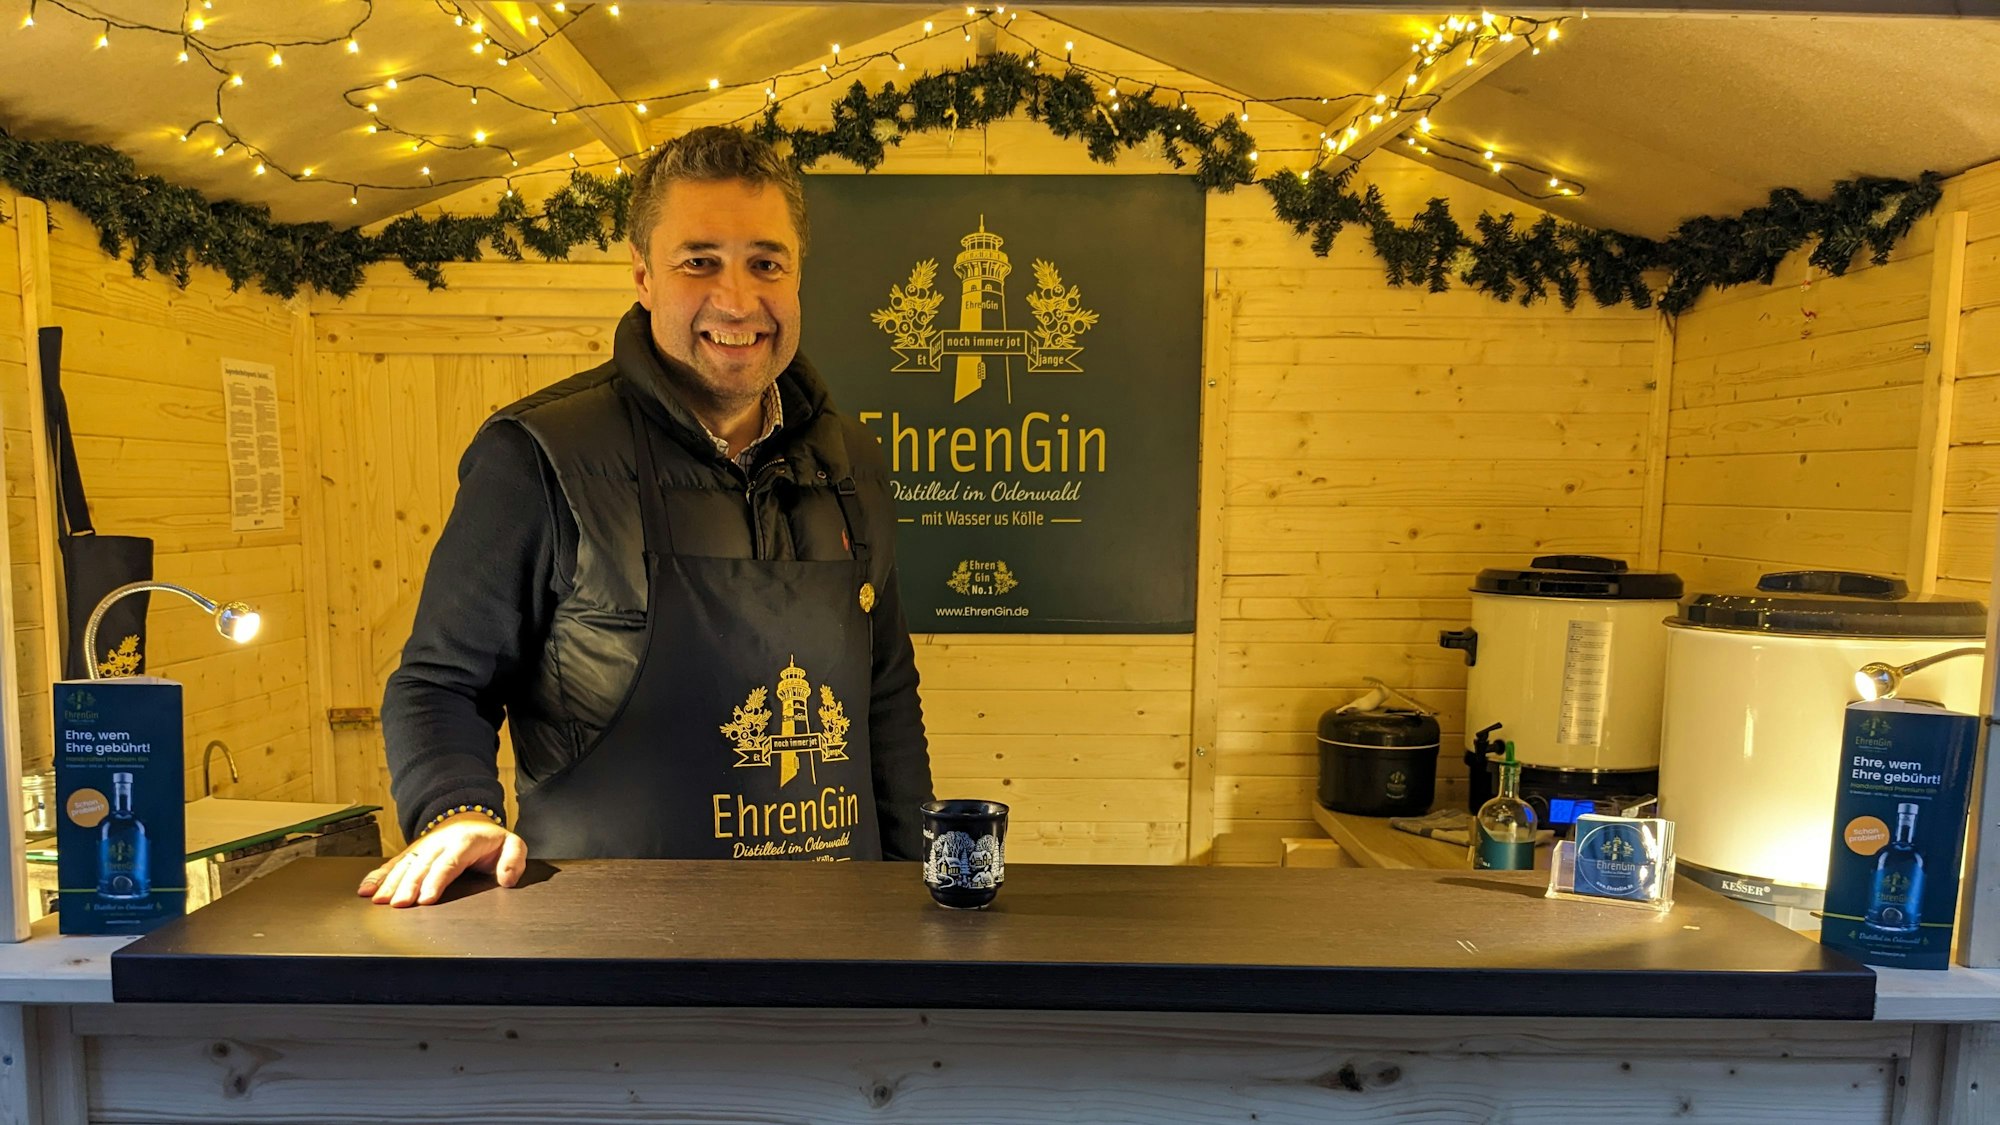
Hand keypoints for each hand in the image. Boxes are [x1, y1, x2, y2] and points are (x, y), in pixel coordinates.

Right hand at [357, 813, 527, 906]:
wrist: (470, 819)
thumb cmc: (491, 840)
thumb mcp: (512, 844)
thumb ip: (514, 860)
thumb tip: (507, 879)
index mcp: (465, 841)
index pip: (449, 862)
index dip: (437, 880)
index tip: (427, 898)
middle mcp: (440, 842)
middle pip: (423, 865)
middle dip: (409, 885)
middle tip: (400, 904)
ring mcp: (424, 847)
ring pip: (405, 864)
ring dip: (390, 882)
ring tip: (380, 900)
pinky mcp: (412, 852)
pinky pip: (393, 863)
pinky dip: (378, 876)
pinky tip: (366, 889)